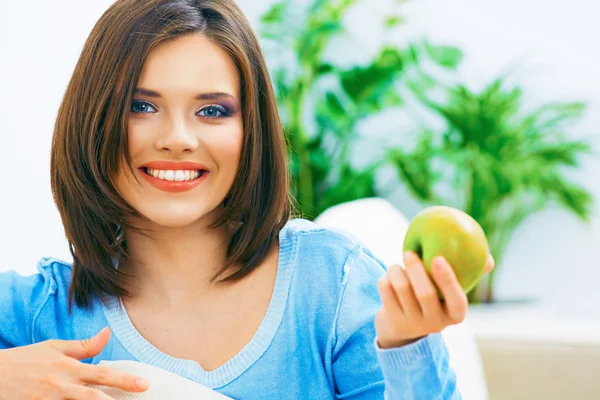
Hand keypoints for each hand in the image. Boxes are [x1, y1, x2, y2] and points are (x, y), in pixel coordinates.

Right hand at [0, 327, 148, 398]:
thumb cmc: (25, 360)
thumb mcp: (53, 348)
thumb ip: (83, 346)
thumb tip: (107, 333)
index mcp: (67, 368)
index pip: (102, 374)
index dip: (124, 380)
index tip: (143, 384)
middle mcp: (61, 386)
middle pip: (94, 397)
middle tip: (137, 396)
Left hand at [375, 252, 494, 348]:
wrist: (401, 326)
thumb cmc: (432, 298)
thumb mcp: (449, 293)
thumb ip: (467, 275)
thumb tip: (489, 259)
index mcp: (455, 315)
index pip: (457, 301)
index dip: (448, 280)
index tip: (439, 259)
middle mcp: (435, 323)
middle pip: (425, 294)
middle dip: (416, 269)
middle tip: (409, 252)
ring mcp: (413, 324)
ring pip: (402, 289)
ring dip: (396, 270)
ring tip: (397, 264)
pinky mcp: (392, 321)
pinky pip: (386, 291)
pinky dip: (386, 278)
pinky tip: (390, 276)